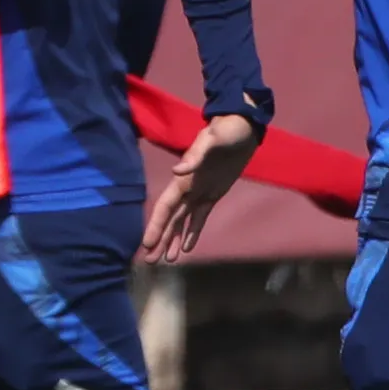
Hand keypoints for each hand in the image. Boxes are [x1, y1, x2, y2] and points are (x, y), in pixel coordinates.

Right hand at [140, 114, 261, 262]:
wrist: (241, 128)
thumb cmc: (226, 131)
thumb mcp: (212, 141)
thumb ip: (196, 157)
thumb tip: (177, 172)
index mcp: (184, 179)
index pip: (165, 207)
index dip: (156, 225)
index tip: (147, 243)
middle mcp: (187, 188)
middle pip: (170, 219)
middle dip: (160, 239)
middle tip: (149, 261)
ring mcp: (199, 193)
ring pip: (182, 222)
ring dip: (173, 240)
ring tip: (167, 261)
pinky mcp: (213, 195)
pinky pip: (199, 218)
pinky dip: (192, 233)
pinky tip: (186, 248)